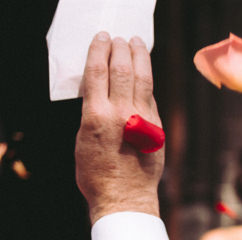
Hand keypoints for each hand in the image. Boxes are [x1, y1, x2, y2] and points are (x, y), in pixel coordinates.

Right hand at [76, 34, 162, 222]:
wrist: (124, 199)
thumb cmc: (97, 173)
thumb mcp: (83, 138)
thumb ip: (93, 111)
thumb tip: (101, 90)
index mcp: (97, 115)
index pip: (98, 70)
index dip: (100, 49)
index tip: (102, 38)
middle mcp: (122, 114)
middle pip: (123, 69)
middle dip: (121, 48)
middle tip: (120, 38)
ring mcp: (143, 121)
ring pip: (143, 80)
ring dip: (140, 57)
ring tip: (137, 44)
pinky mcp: (157, 130)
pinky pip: (152, 99)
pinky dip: (146, 83)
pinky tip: (144, 74)